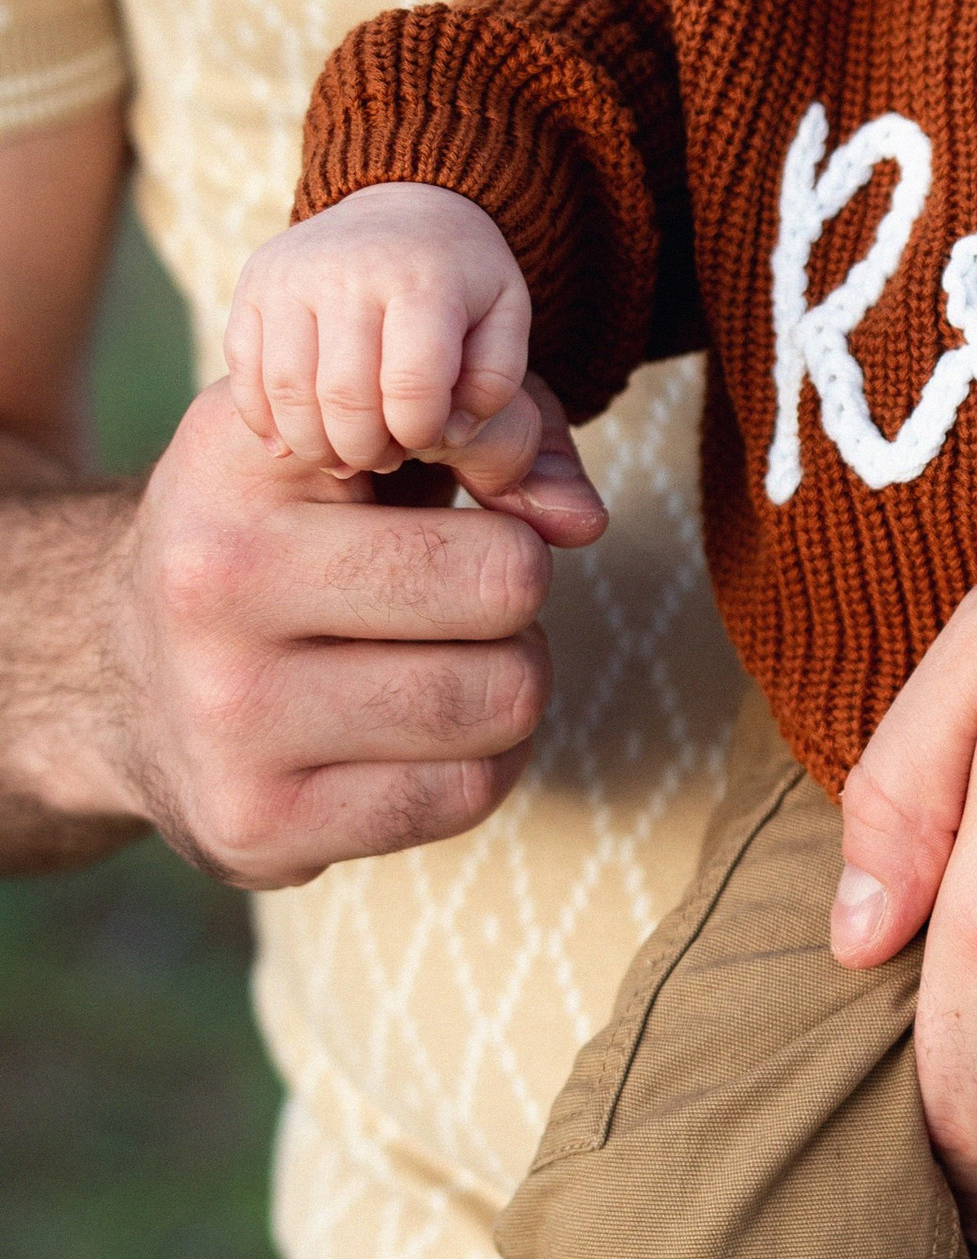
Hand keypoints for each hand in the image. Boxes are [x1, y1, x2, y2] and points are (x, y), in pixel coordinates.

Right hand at [69, 373, 606, 886]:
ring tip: (442, 657)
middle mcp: (213, 583)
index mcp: (238, 461)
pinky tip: (424, 730)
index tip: (459, 487)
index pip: (457, 438)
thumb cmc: (283, 530)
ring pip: (503, 700)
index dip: (491, 466)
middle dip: (514, 589)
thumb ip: (494, 431)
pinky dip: (482, 761)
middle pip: (505, 583)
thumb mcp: (354, 438)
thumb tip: (583, 520)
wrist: (112, 665)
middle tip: (457, 593)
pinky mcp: (253, 826)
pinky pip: (466, 794)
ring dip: (509, 679)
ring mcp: (225, 718)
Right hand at [227, 182, 536, 483]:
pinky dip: (264, 419)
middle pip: (343, 396)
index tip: (428, 439)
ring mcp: (290, 276)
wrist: (404, 205)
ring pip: (287, 390)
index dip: (419, 432)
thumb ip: (493, 381)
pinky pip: (243, 369)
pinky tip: (294, 442)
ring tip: (343, 456)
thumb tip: (447, 435)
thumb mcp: (506, 316)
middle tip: (382, 459)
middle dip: (364, 449)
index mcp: (422, 279)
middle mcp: (348, 270)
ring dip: (314, 445)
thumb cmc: (462, 278)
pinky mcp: (253, 284)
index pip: (412, 384)